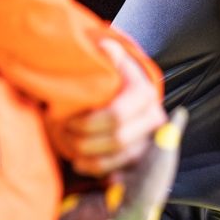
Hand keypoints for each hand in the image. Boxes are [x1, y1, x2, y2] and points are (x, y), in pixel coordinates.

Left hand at [49, 39, 165, 176]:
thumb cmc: (110, 81)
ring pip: (118, 158)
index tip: (67, 119)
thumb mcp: (109, 64)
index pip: (116, 116)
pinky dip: (97, 169)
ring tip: (69, 146)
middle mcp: (155, 118)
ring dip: (87, 155)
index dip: (87, 123)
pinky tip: (81, 161)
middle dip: (84, 140)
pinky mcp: (145, 159)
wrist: (127, 98)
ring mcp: (152, 141)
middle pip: (117, 140)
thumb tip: (106, 46)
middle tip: (64, 134)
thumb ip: (108, 56)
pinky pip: (120, 173)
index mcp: (145, 94)